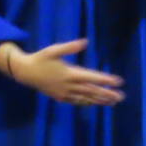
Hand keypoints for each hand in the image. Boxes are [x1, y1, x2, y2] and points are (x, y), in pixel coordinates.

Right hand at [0, 37, 124, 106]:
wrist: (25, 73)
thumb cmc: (40, 59)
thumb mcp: (53, 50)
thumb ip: (70, 47)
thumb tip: (85, 42)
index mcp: (69, 73)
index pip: (92, 77)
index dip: (106, 80)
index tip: (118, 81)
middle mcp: (69, 85)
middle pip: (91, 90)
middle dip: (107, 93)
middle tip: (121, 96)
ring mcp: (65, 93)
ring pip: (86, 98)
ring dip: (100, 100)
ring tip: (113, 102)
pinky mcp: (60, 97)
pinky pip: (77, 101)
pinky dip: (87, 102)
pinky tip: (94, 103)